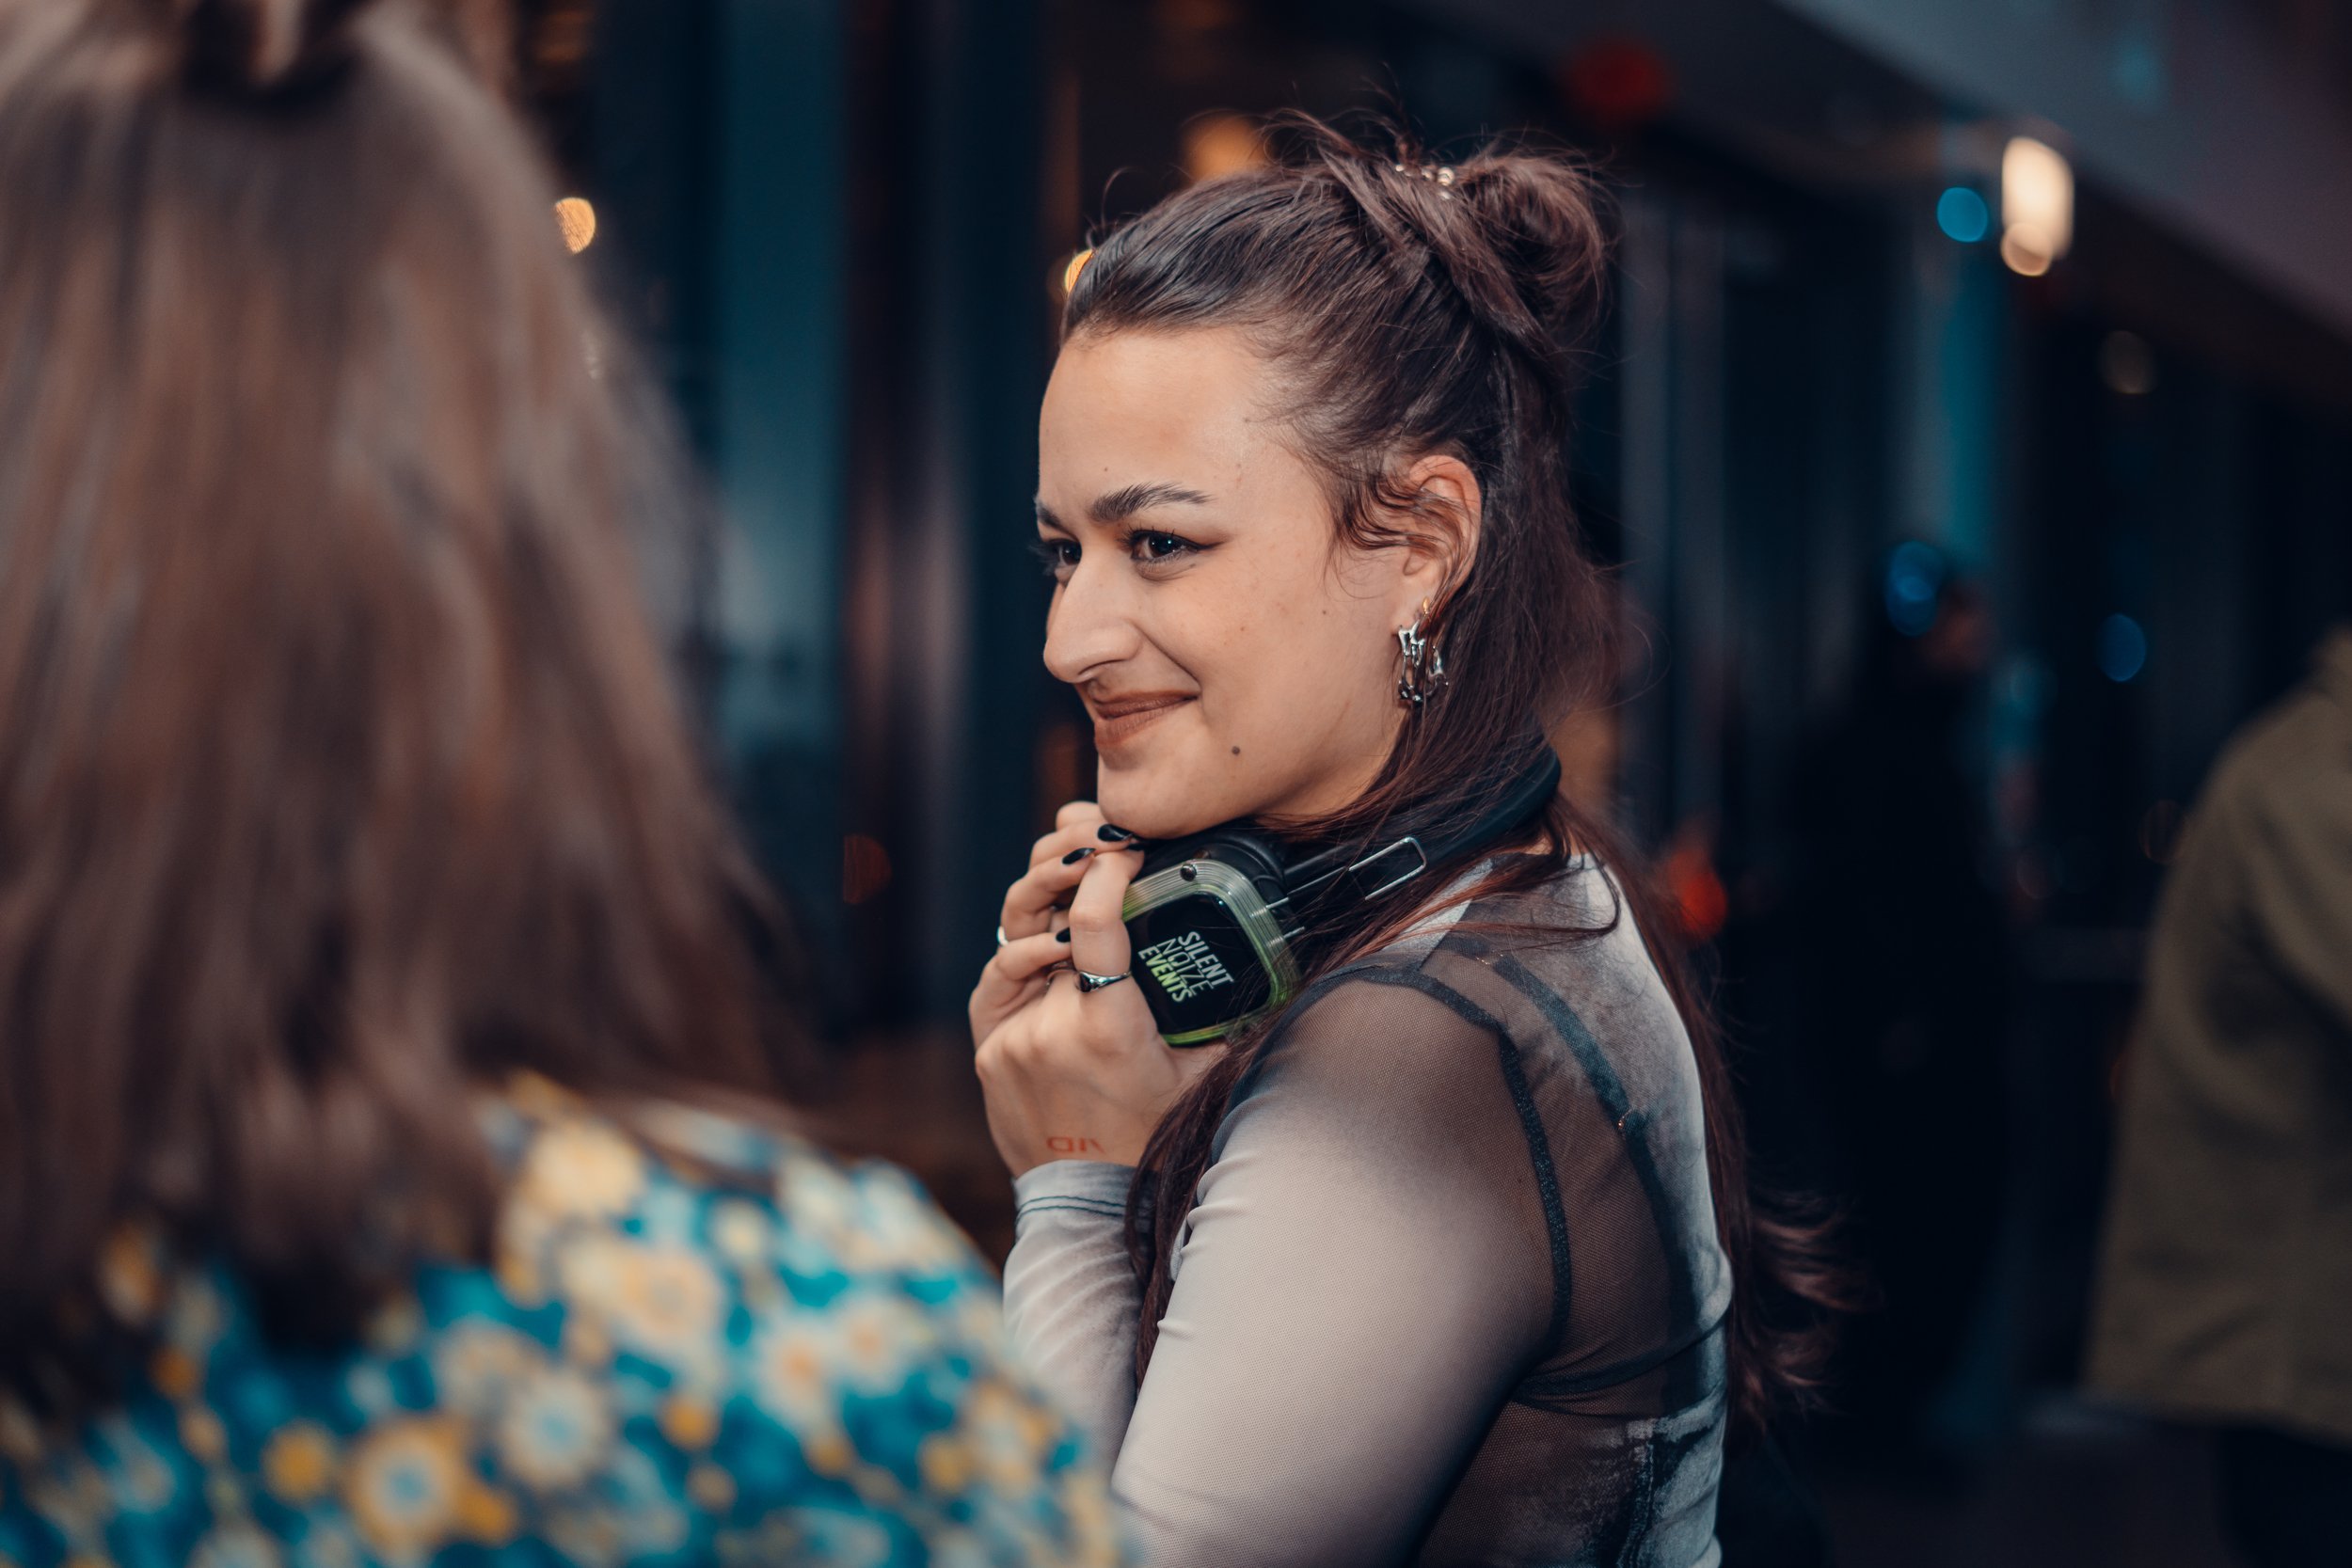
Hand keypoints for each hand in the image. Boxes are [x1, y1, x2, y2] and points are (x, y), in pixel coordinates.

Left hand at [969, 803, 1223, 1176]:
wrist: (1087, 1198)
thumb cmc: (1151, 1134)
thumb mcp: (1199, 1076)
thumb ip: (1225, 1020)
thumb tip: (1272, 964)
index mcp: (1112, 1030)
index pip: (1094, 925)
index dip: (1106, 874)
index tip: (1123, 849)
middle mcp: (1055, 1030)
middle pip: (1059, 927)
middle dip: (1079, 890)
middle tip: (1099, 860)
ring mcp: (1014, 1040)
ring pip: (1022, 947)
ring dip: (1048, 921)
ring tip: (1074, 906)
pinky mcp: (989, 1049)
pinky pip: (998, 979)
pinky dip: (1020, 958)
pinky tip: (1044, 951)